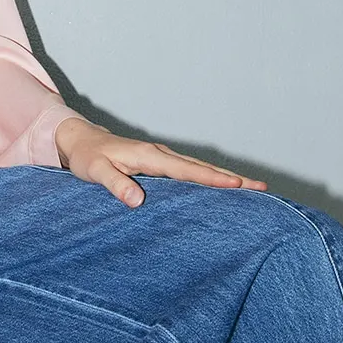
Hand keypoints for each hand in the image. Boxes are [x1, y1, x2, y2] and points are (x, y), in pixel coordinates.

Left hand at [54, 118, 267, 207]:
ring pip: (199, 169)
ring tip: (253, 189)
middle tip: (262, 188)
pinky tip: (221, 188)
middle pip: (202, 168)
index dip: (212, 179)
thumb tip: (138, 201)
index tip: (238, 186)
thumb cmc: (87, 157)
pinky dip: (209, 178)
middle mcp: (160, 154)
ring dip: (225, 177)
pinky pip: (190, 171)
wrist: (79, 140)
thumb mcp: (95, 171)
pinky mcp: (159, 164)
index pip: (186, 170)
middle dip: (232, 178)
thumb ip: (116, 185)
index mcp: (149, 156)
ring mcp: (161, 158)